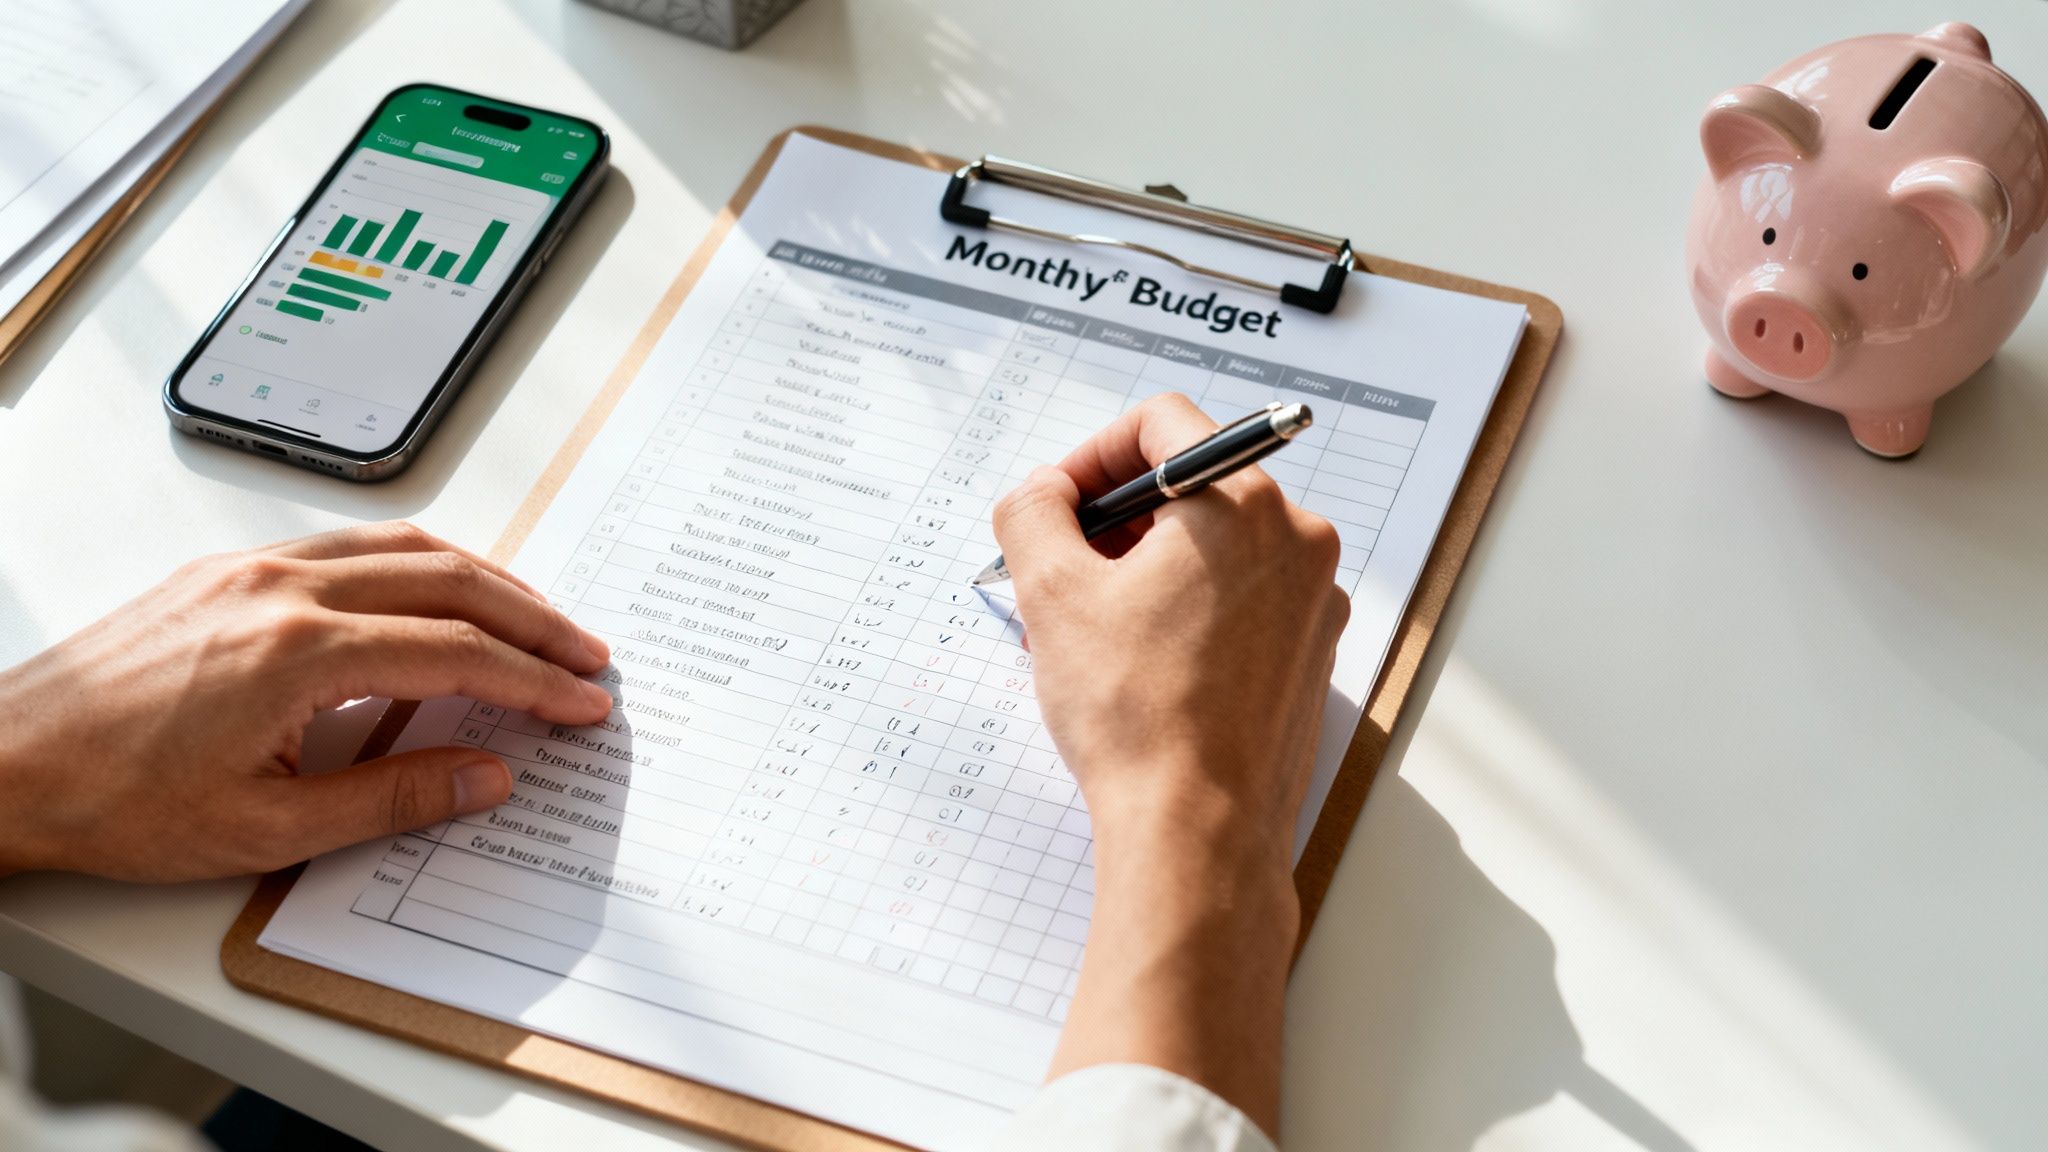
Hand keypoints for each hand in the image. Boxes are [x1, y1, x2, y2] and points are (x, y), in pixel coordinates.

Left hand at [0, 522, 612, 881]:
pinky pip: (351, 544)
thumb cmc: (116, 801)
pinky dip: (420, 562)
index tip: (582, 703)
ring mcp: (252, 568)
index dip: (534, 680)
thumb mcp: (267, 828)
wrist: (7, 764)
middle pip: (449, 581)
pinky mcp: (228, 570)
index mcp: (297, 652)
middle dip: (533, 619)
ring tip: (535, 620)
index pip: (456, 652)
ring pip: (405, 546)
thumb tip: (487, 777)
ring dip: (485, 578)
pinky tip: (437, 592)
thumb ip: (394, 800)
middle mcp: (281, 588)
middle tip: (586, 655)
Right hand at [991, 393, 1348, 1134]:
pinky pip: (1241, 598)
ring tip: (1090, 625)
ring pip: (1216, 545)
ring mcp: (1313, 600)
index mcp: (1242, 504)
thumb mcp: (1051, 594)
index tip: (1056, 504)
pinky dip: (1187, 607)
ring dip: (1147, 565)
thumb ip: (1032, 512)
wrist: (1198, 831)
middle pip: (1193, 484)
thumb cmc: (1136, 716)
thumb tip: (1040, 493)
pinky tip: (1137, 660)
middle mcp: (1296, 540)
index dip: (1091, 454)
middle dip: (1117, 518)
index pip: (1161, 423)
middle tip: (1061, 568)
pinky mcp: (1310, 653)